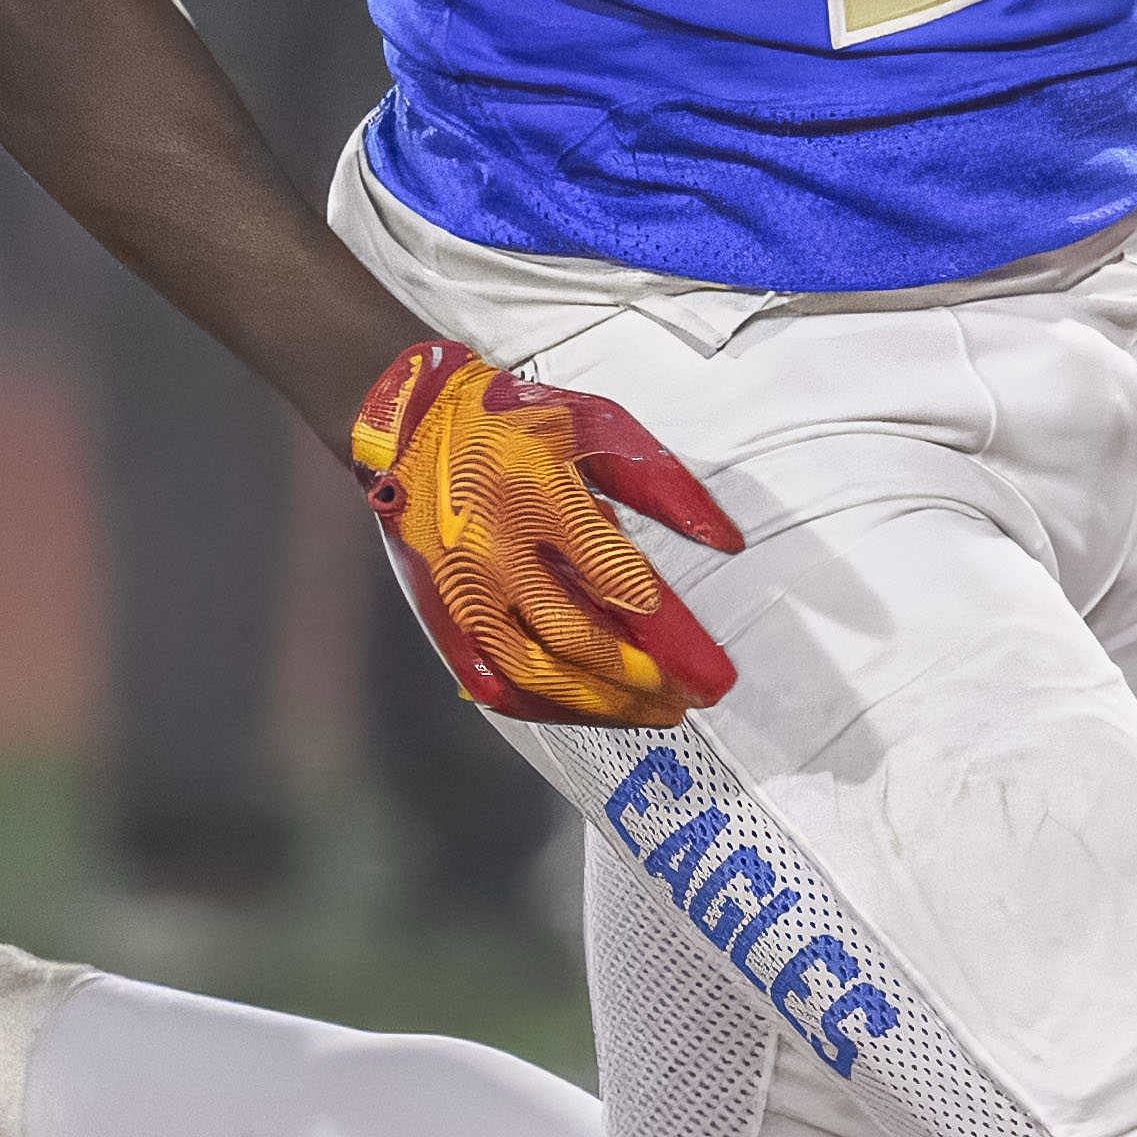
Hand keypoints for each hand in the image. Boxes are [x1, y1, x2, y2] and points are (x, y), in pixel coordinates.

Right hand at [345, 337, 745, 723]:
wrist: (410, 424)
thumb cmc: (513, 422)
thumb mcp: (596, 425)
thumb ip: (661, 483)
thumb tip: (726, 542)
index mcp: (534, 492)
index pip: (608, 569)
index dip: (658, 619)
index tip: (702, 655)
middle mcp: (493, 548)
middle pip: (570, 634)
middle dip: (636, 678)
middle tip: (688, 697)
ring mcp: (462, 588)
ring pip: (529, 668)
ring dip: (594, 702)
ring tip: (647, 714)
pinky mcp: (441, 612)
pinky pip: (490, 676)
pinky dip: (541, 703)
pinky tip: (582, 711)